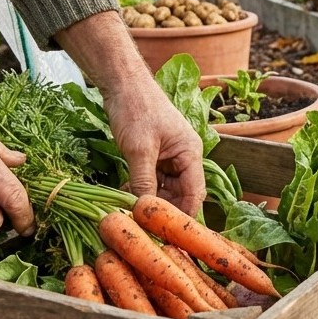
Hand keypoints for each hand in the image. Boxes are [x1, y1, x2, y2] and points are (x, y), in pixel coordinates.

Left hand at [103, 75, 205, 215]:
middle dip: (163, 209)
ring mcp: (169, 157)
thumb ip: (144, 181)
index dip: (183, 214)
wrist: (122, 84)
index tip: (169, 234)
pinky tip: (125, 195)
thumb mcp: (139, 148)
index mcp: (190, 153)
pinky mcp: (154, 157)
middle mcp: (184, 157)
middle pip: (181, 194)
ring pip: (165, 190)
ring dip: (149, 200)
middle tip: (144, 225)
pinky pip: (152, 181)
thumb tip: (144, 211)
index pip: (195, 193)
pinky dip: (140, 189)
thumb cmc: (136, 108)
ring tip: (130, 210)